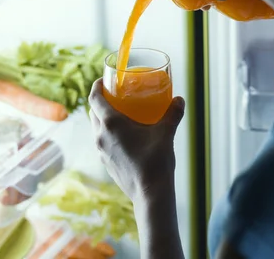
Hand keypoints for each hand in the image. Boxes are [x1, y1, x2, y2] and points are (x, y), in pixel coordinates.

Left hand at [88, 79, 184, 203]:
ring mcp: (101, 151)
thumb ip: (173, 113)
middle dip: (100, 101)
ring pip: (96, 128)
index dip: (96, 86)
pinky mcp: (105, 162)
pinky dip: (107, 133)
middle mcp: (101, 136)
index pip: (94, 98)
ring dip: (103, 118)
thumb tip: (180, 99)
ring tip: (119, 114)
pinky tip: (124, 136)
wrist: (150, 194)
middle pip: (93, 112)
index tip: (103, 80)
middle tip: (115, 95)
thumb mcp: (166, 133)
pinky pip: (101, 141)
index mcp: (111, 124)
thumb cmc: (156, 161)